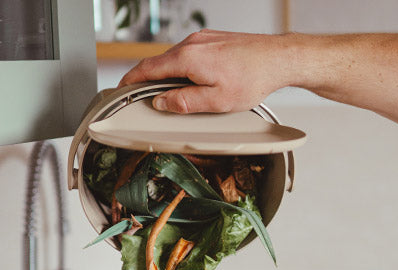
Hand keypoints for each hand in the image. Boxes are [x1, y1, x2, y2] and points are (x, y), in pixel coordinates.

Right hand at [118, 30, 294, 113]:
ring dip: (166, 76)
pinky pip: (187, 55)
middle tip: (139, 98)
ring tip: (167, 96)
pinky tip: (189, 83)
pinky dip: (180, 70)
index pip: (147, 69)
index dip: (130, 82)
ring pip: (173, 59)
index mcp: (188, 58)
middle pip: (158, 63)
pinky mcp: (212, 40)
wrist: (277, 59)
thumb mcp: (216, 101)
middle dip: (146, 81)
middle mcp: (192, 43)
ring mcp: (202, 39)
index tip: (120, 91)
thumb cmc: (252, 79)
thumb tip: (161, 103)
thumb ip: (184, 102)